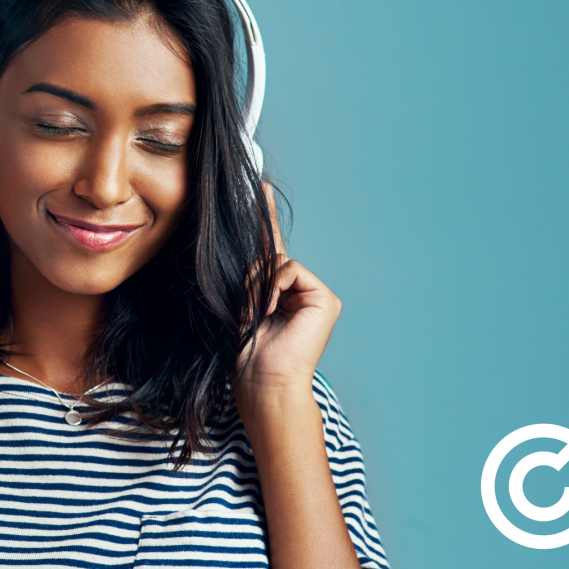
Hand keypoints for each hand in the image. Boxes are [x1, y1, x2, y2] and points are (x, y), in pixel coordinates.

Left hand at [234, 184, 341, 402]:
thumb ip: (250, 276)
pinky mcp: (326, 299)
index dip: (266, 217)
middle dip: (251, 279)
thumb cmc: (248, 350)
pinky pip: (290, 271)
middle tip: (248, 310)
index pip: (273, 249)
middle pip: (270, 257)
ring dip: (259, 286)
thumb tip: (250, 247)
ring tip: (256, 314)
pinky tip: (270, 311)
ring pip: (278, 263)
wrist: (262, 380)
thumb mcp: (242, 304)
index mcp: (281, 292)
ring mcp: (317, 294)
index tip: (262, 189)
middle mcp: (302, 290)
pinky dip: (273, 287)